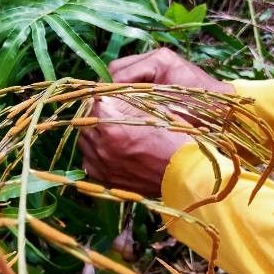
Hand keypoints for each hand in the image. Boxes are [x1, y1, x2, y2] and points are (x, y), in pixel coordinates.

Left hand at [79, 49, 231, 196]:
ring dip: (94, 134)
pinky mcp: (104, 179)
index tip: (109, 95)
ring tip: (112, 131)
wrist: (187, 175)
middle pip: (86, 121)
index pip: (94, 101)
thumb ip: (126, 100)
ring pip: (85, 141)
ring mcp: (100, 165)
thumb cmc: (175, 138)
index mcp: (111, 126)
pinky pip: (90, 161)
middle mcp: (100, 147)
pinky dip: (97, 153)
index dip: (103, 96)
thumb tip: (108, 94)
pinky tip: (111, 150)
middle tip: (111, 112)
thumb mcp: (152, 110)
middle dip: (96, 114)